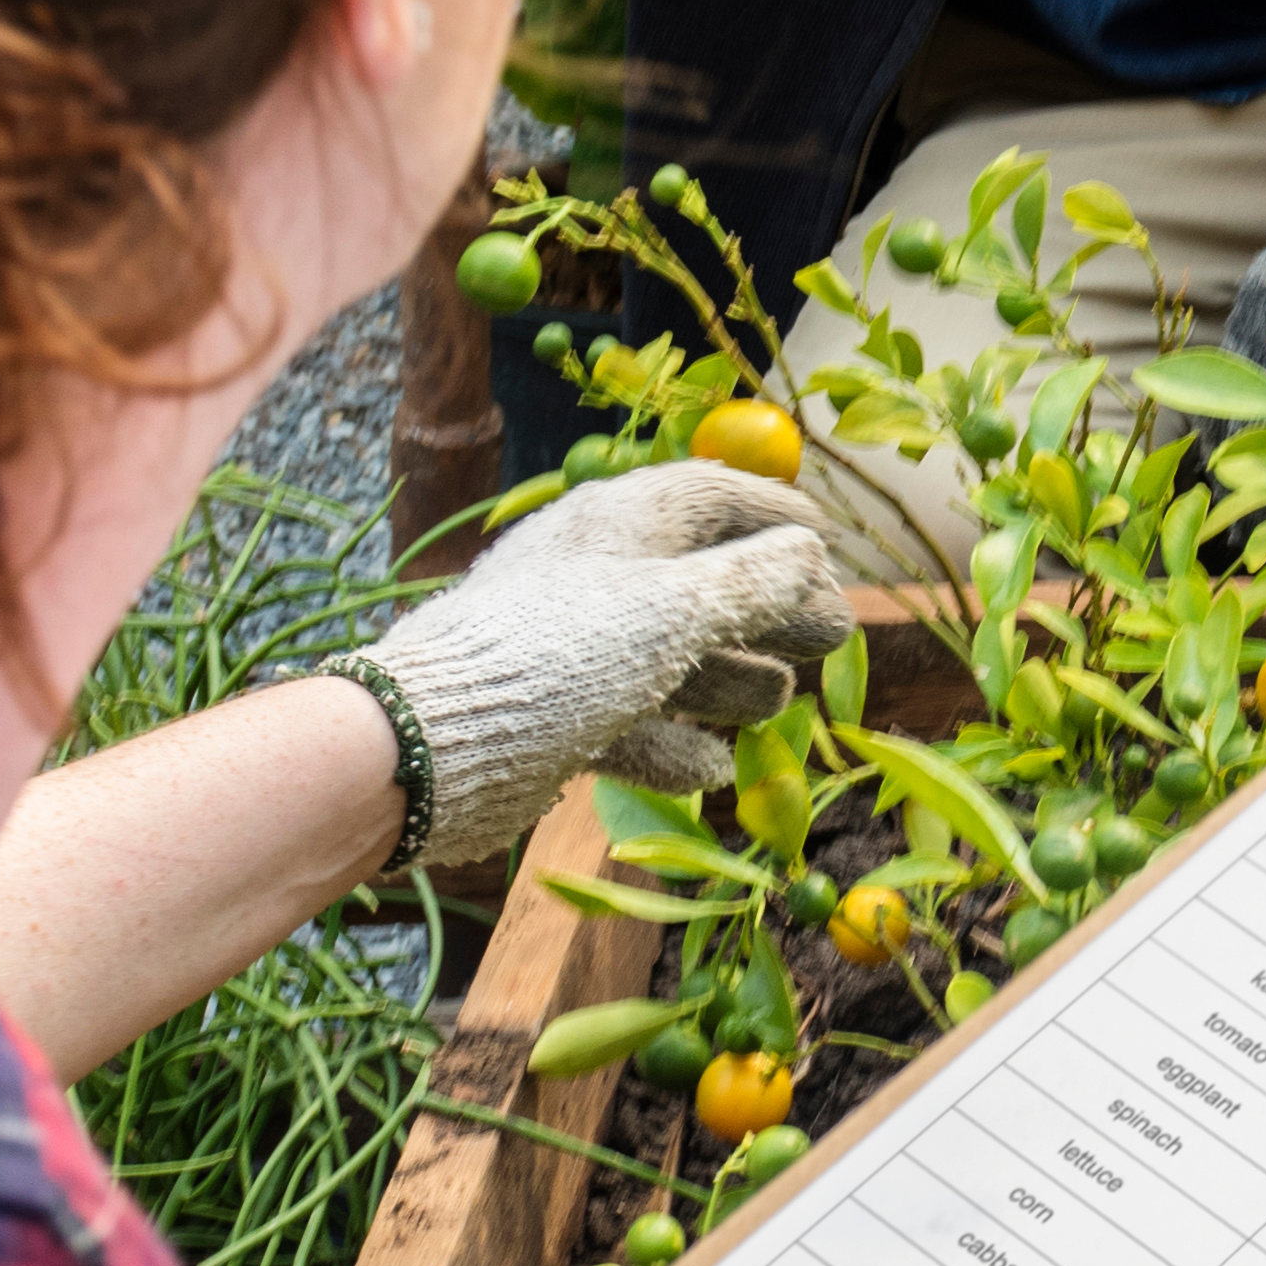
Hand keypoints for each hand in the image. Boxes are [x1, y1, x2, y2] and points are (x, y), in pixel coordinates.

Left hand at [356, 459, 850, 869]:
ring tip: (774, 703)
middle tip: (834, 634)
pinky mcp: (557, 718)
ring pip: (671, 658)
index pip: (711, 496)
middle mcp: (598, 578)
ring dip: (729, 680)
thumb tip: (810, 549)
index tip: (829, 537)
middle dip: (772, 608)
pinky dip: (671, 744)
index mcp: (619, 524)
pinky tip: (709, 770)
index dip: (774, 511)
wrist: (430, 746)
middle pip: (703, 582)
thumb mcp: (672, 610)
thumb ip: (752, 583)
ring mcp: (574, 650)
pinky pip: (630, 725)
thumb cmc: (559, 655)